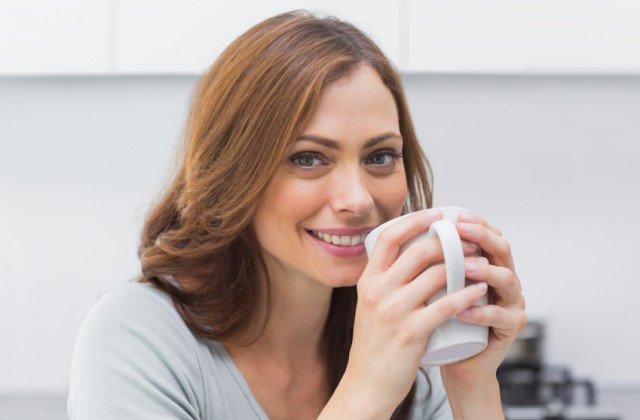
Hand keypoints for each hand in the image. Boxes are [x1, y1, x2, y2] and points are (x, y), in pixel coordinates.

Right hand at [338, 209, 489, 416]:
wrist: (366, 383)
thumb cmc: (373, 345)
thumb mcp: (369, 305)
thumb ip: (385, 281)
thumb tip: (411, 255)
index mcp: (367, 281)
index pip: (388, 238)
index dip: (414, 221)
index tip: (436, 214)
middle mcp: (377, 291)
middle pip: (418, 251)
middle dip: (449, 241)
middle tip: (469, 240)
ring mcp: (393, 311)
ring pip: (436, 275)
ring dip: (465, 265)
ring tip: (481, 264)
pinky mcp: (411, 332)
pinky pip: (446, 305)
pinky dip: (467, 294)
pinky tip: (480, 290)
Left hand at [441, 211, 526, 386]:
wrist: (456, 361)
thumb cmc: (441, 321)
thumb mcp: (434, 287)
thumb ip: (427, 263)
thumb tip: (396, 232)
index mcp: (487, 264)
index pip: (488, 235)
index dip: (475, 223)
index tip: (455, 215)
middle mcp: (504, 280)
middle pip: (502, 250)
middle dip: (482, 237)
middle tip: (461, 230)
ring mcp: (512, 303)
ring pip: (507, 280)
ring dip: (486, 271)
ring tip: (465, 267)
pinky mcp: (511, 328)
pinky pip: (500, 317)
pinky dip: (482, 313)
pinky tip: (464, 311)